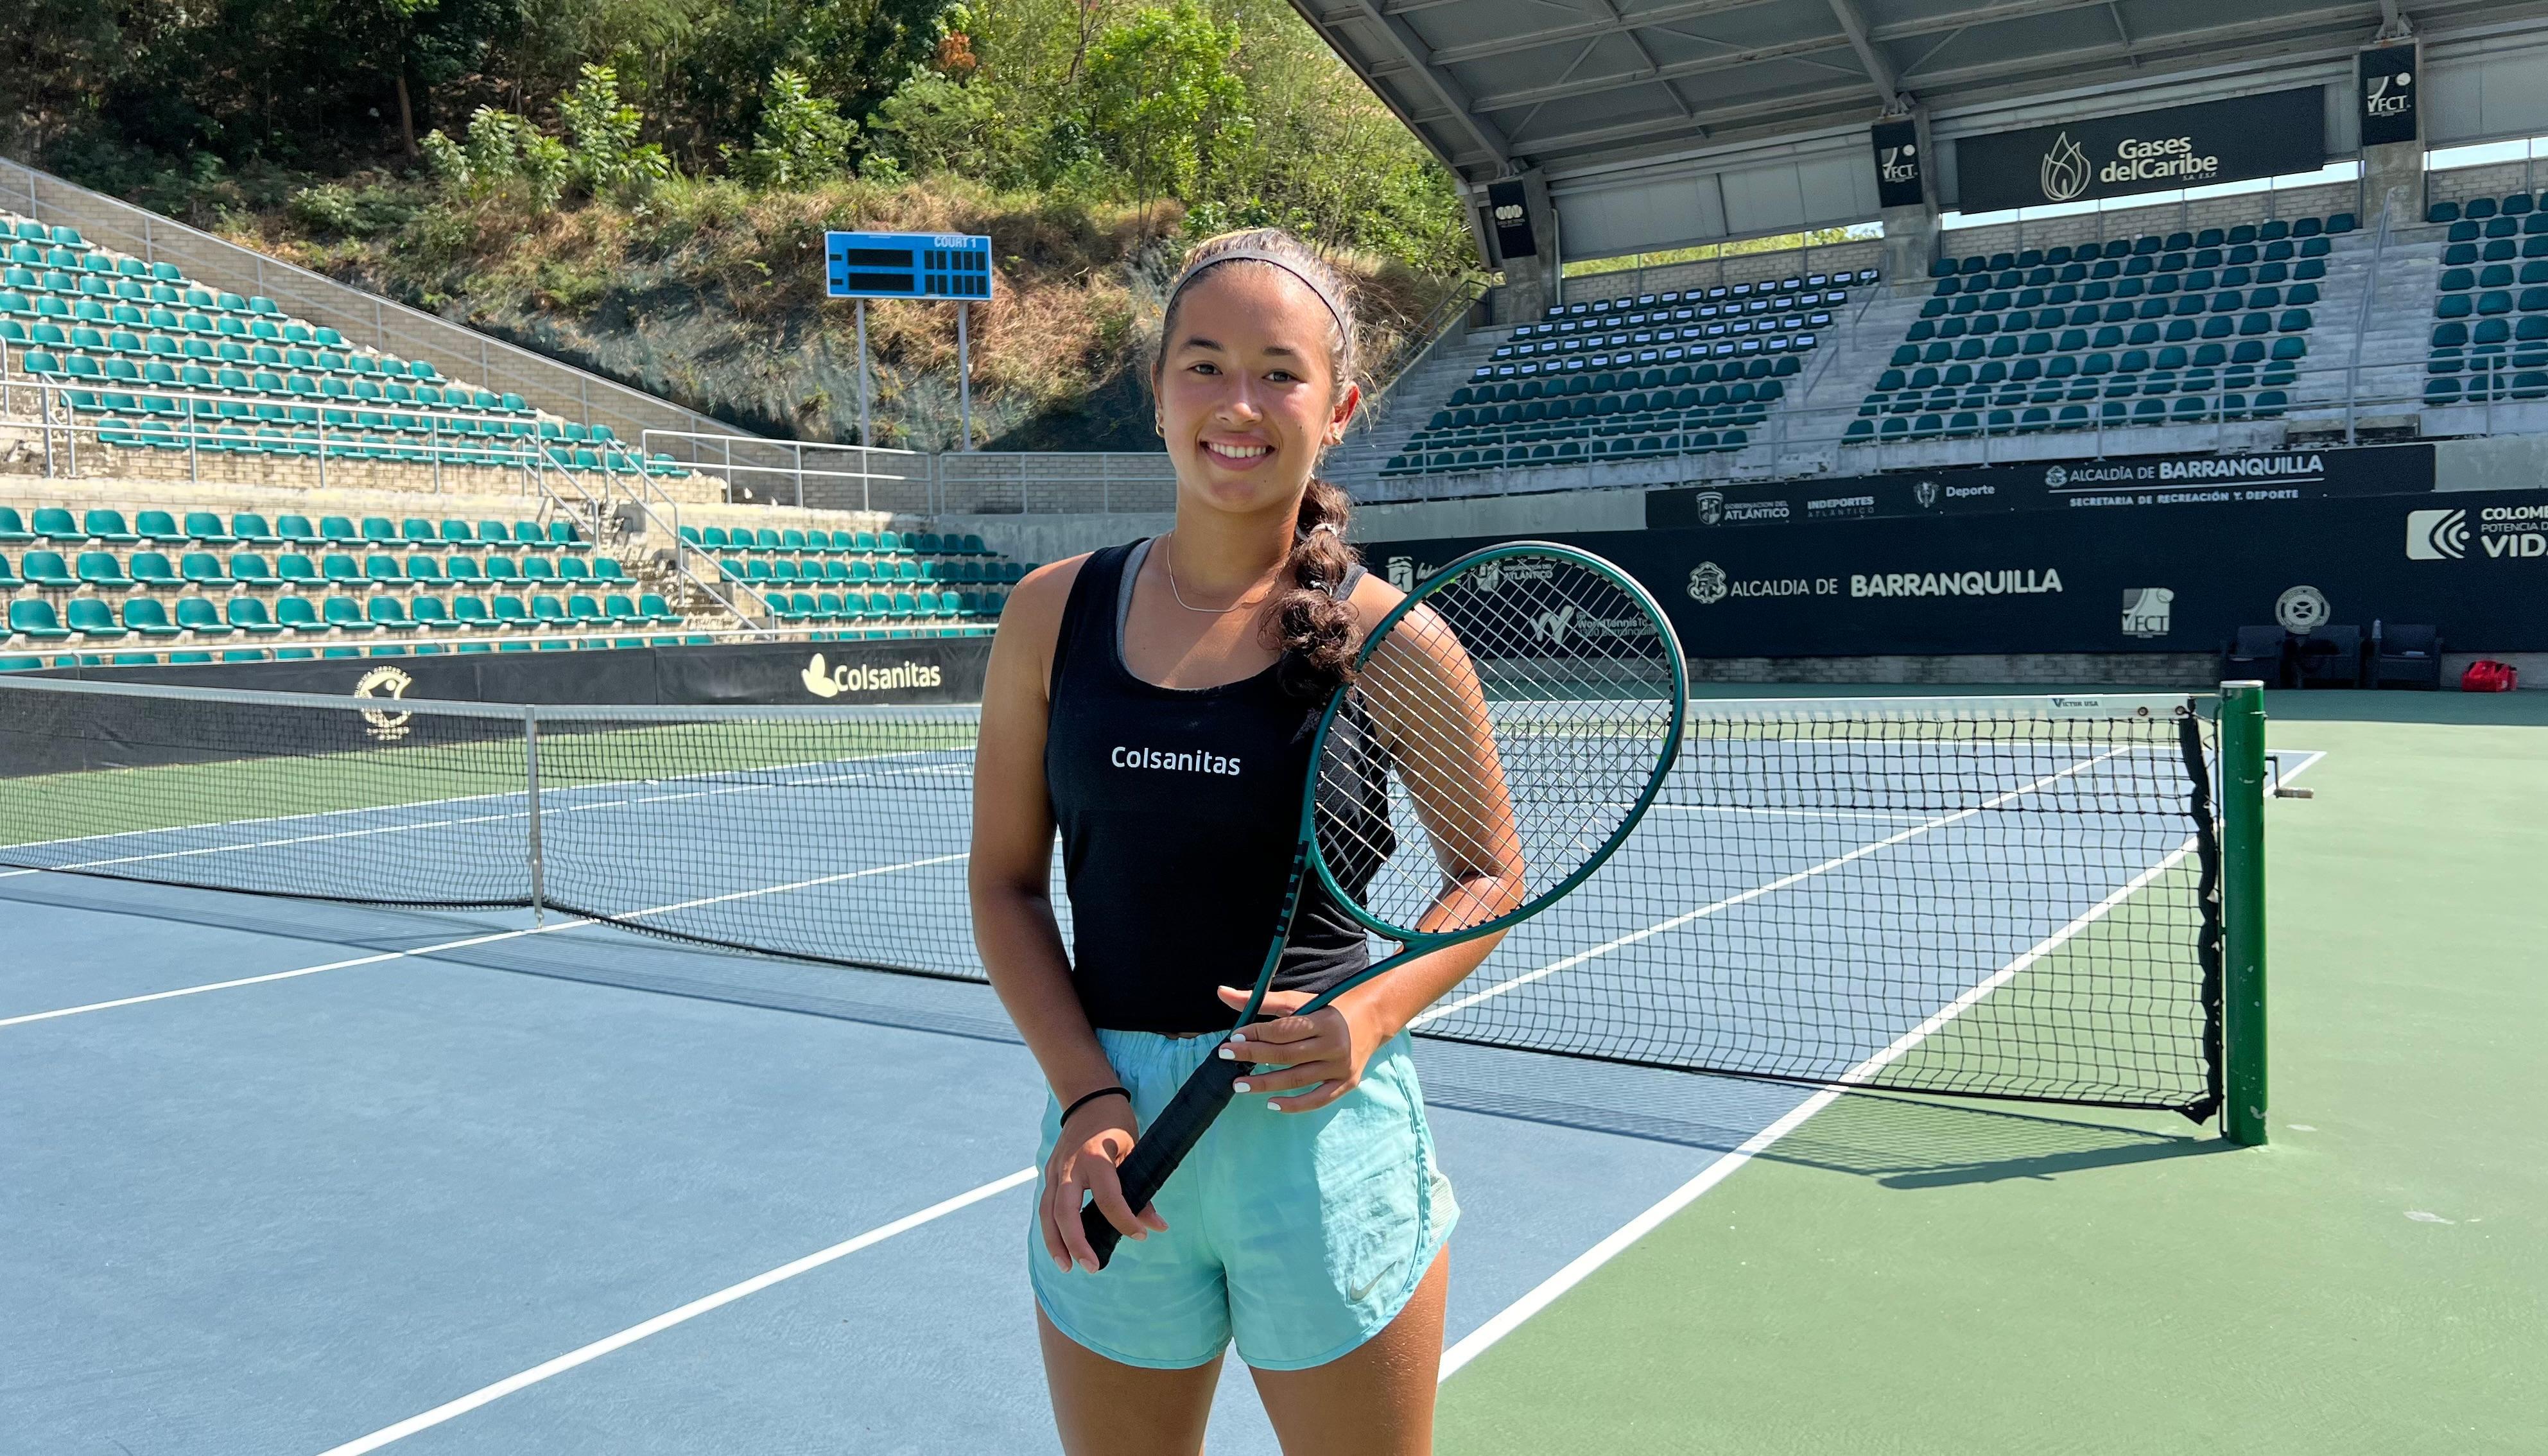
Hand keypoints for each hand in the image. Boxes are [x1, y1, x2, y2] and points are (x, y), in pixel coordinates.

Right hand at [1040, 1091, 1163, 1272]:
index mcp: (1097, 1158)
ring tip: (1067, 1267)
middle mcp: (1071, 1166)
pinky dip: (1051, 1229)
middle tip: (1091, 1267)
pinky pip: (1045, 1206)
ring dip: (1055, 1242)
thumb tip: (1158, 1226)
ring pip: (1047, 1212)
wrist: (1088, 1099)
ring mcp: (1055, 1170)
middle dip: (1075, 1242)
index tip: (1141, 1235)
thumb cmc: (1116, 1126)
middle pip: (1065, 1210)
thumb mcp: (1135, 1152)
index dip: (1125, 1220)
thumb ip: (1142, 1191)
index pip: (1108, 1198)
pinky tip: (1060, 1248)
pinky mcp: (1048, 1174)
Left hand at [1213, 985, 1391, 1112]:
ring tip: (1239, 1084)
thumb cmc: (1328, 1007)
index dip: (1256, 1034)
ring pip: (1297, 1079)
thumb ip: (1261, 1000)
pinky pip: (1317, 1100)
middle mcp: (1334, 1045)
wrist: (1372, 1018)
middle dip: (1253, 1056)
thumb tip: (1222, 992)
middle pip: (1286, 1055)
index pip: (1284, 1030)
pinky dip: (1294, 1105)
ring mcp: (1341, 1067)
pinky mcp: (1346, 1083)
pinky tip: (1271, 1103)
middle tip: (1226, 1057)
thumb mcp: (1299, 1000)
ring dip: (1265, 1083)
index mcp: (1323, 1020)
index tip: (1233, 1038)